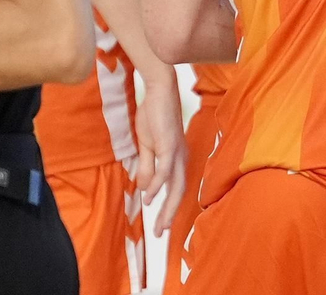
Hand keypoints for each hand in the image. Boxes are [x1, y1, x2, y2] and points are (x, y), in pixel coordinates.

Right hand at [133, 74, 186, 236]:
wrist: (159, 92)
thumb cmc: (154, 116)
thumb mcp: (146, 146)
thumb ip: (146, 166)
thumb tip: (144, 188)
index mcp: (176, 158)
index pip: (176, 188)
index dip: (169, 208)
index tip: (160, 227)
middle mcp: (181, 158)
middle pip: (179, 192)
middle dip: (170, 214)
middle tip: (160, 234)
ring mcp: (177, 152)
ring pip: (175, 185)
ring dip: (166, 206)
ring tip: (158, 223)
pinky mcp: (169, 144)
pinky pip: (165, 169)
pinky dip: (158, 184)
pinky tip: (150, 196)